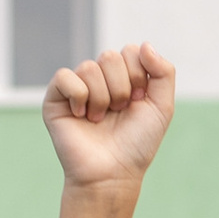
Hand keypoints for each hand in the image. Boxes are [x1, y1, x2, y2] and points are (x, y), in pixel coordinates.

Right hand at [42, 43, 175, 192]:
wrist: (113, 173)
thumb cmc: (137, 144)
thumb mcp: (161, 108)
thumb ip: (163, 74)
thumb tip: (144, 44)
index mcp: (123, 78)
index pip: (131, 51)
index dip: (139, 77)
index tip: (140, 102)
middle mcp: (99, 78)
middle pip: (111, 56)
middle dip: (122, 89)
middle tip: (119, 112)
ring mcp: (77, 86)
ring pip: (90, 67)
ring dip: (103, 99)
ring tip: (100, 120)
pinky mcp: (56, 96)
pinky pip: (66, 76)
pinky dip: (80, 97)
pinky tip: (82, 117)